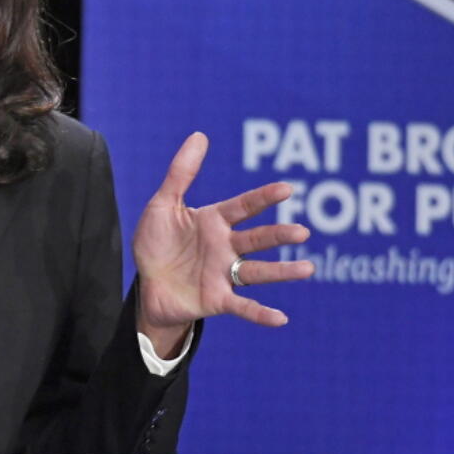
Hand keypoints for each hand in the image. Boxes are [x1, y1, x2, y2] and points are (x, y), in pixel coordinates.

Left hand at [132, 132, 313, 349]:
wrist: (146, 286)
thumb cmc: (157, 243)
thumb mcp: (162, 205)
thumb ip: (180, 173)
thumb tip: (199, 135)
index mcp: (214, 222)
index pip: (243, 207)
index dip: (263, 198)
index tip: (286, 189)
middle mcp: (226, 247)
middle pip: (257, 239)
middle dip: (278, 235)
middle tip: (302, 232)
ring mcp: (224, 274)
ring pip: (258, 272)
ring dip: (282, 272)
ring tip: (307, 269)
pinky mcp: (217, 300)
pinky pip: (242, 306)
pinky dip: (260, 313)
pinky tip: (280, 319)